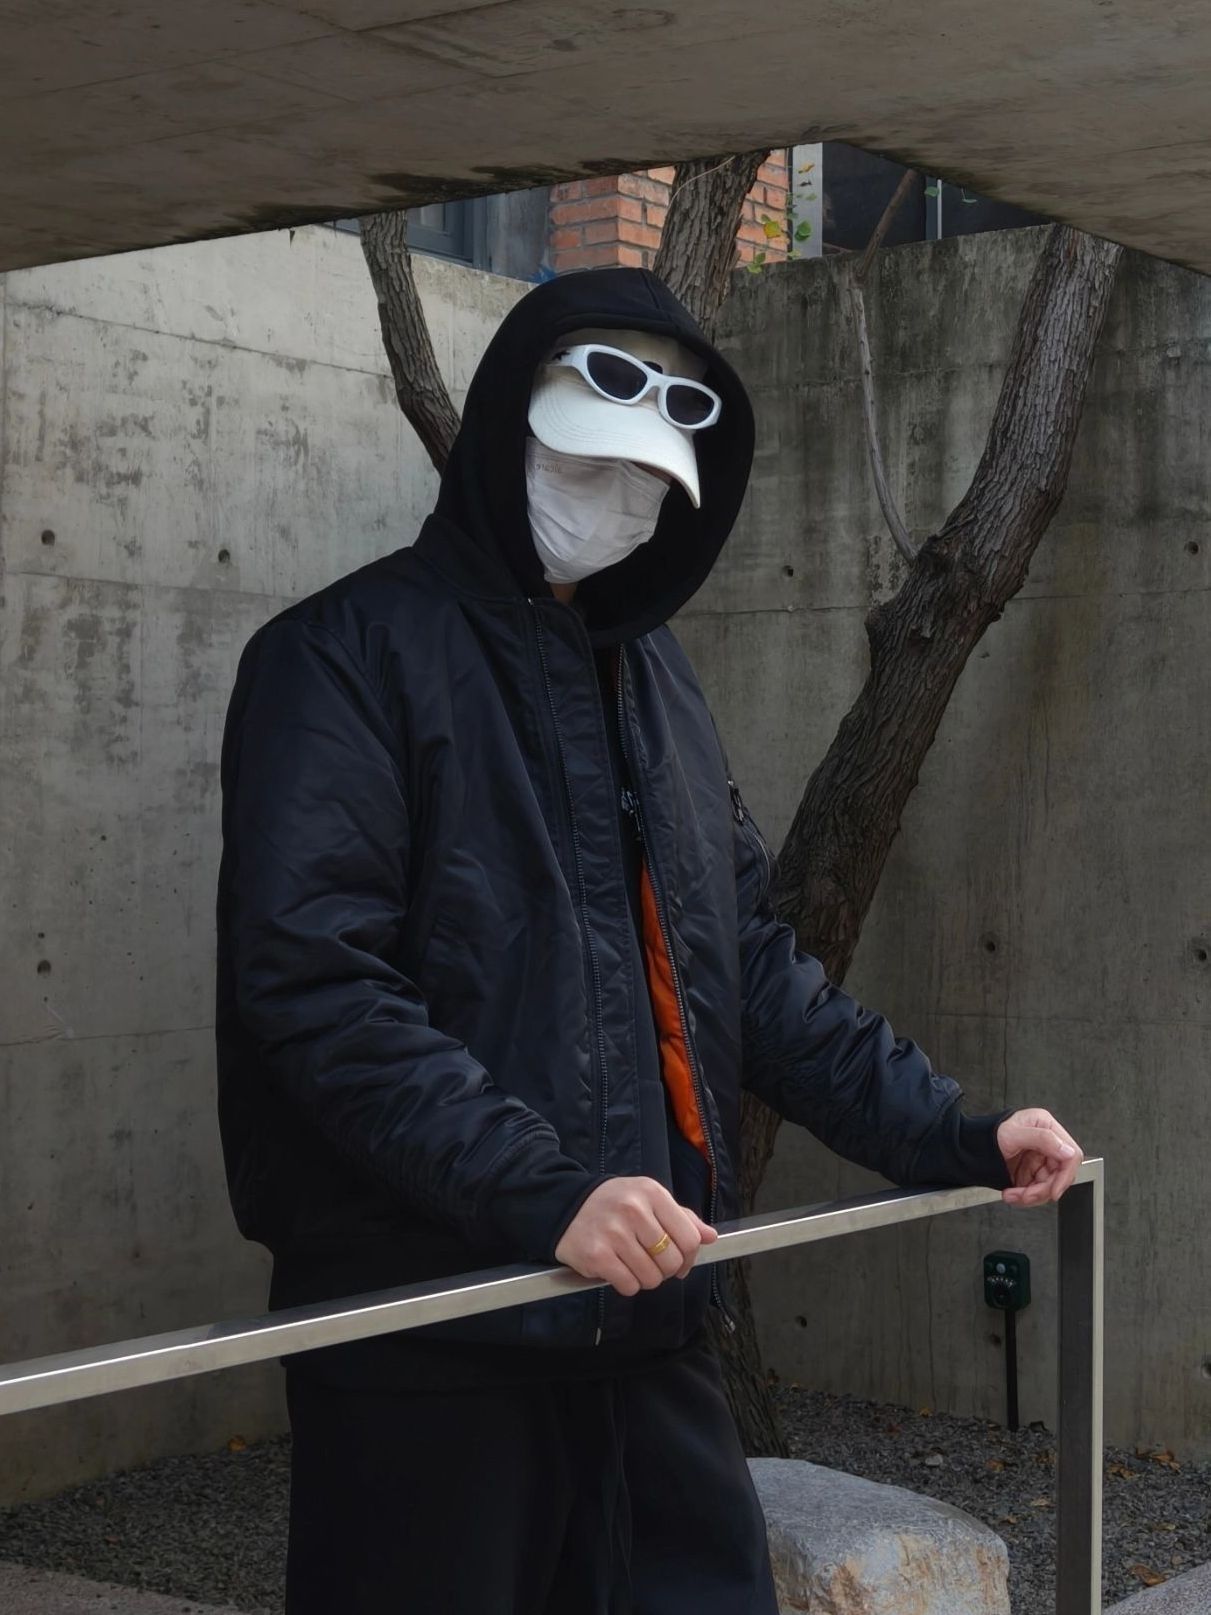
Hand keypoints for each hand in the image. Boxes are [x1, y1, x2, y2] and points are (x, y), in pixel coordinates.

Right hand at [555, 1178, 718, 1295]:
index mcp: (652, 1194)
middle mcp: (634, 1210)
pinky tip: (617, 1268)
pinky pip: (628, 1286)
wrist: (566, 1206)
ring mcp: (614, 1233)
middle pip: (671, 1261)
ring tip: (632, 1263)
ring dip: (645, 1278)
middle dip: (665, 1269)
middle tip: (651, 1262)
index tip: (679, 1261)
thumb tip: (710, 1237)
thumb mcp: (649, 1199)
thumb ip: (682, 1217)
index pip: (689, 1238)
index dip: (688, 1257)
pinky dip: (626, 1284)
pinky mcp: (597, 1256)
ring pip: (651, 1278)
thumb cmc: (614, 1204)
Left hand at [997, 1108, 1083, 1206]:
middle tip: (1025, 1196)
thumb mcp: (1013, 1133)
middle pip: (1059, 1176)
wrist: (970, 1147)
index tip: (1054, 1191)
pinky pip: (1036, 1191)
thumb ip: (1042, 1139)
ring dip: (1031, 1196)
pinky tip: (1012, 1194)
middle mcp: (1046, 1144)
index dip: (1065, 1176)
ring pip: (1048, 1187)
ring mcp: (1039, 1160)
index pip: (1071, 1156)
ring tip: (1012, 1196)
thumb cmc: (988, 1133)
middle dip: (1041, 1190)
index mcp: (1047, 1128)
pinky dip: (1024, 1197)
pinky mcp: (1031, 1173)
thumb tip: (1067, 1150)